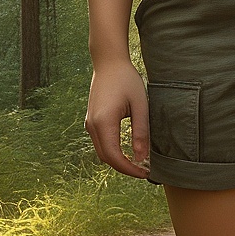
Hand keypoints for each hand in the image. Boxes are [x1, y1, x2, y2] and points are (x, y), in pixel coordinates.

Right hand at [85, 57, 150, 177]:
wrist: (108, 62)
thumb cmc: (126, 80)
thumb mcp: (140, 105)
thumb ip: (141, 132)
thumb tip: (141, 158)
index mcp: (104, 122)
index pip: (114, 157)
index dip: (129, 169)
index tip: (145, 173)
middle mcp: (92, 125)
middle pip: (106, 158)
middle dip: (124, 168)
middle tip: (144, 170)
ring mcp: (89, 123)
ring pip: (102, 152)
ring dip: (118, 160)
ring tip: (138, 162)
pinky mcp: (91, 120)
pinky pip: (100, 143)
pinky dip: (112, 151)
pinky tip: (127, 150)